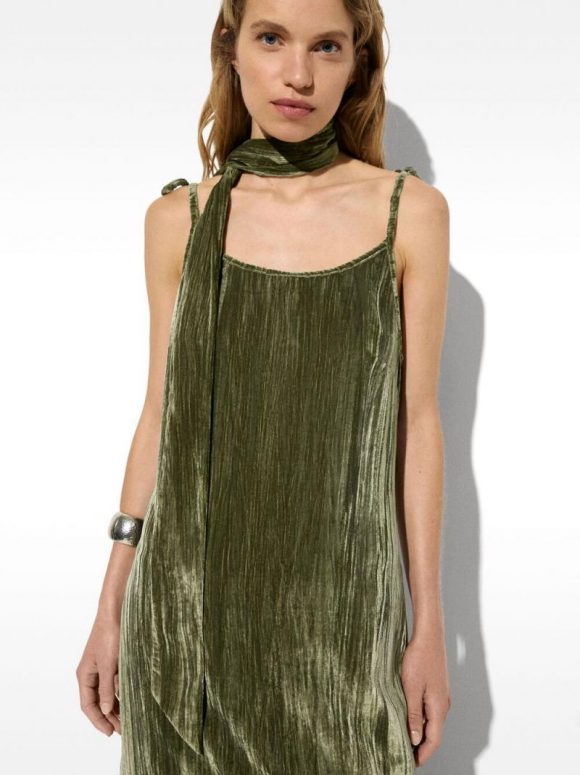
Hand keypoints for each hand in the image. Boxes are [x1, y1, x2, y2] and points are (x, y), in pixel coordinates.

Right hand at [76, 614, 121, 735]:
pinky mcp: (112, 662)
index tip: (110, 732)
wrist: (116, 612)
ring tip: (128, 719)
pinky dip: (120, 693)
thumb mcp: (109, 664)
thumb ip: (107, 688)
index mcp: (85, 675)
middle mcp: (91, 673)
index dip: (98, 720)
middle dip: (109, 717)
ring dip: (116, 706)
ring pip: (107, 694)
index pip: (88, 705)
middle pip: (98, 702)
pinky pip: (114, 683)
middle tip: (123, 730)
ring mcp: (102, 668)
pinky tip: (130, 701)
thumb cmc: (110, 635)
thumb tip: (104, 710)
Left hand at [401, 628, 451, 766]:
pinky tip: (410, 719)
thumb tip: (415, 740)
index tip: (411, 765)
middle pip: (434, 734)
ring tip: (405, 741)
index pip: (433, 741)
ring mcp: (441, 696)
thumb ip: (413, 715)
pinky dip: (422, 720)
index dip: (423, 755)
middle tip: (405, 756)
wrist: (429, 635)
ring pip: (432, 722)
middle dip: (421, 748)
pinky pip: (430, 711)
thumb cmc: (419, 658)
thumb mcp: (411, 688)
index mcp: (439, 708)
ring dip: (421, 734)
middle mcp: (443, 705)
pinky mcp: (437, 688)